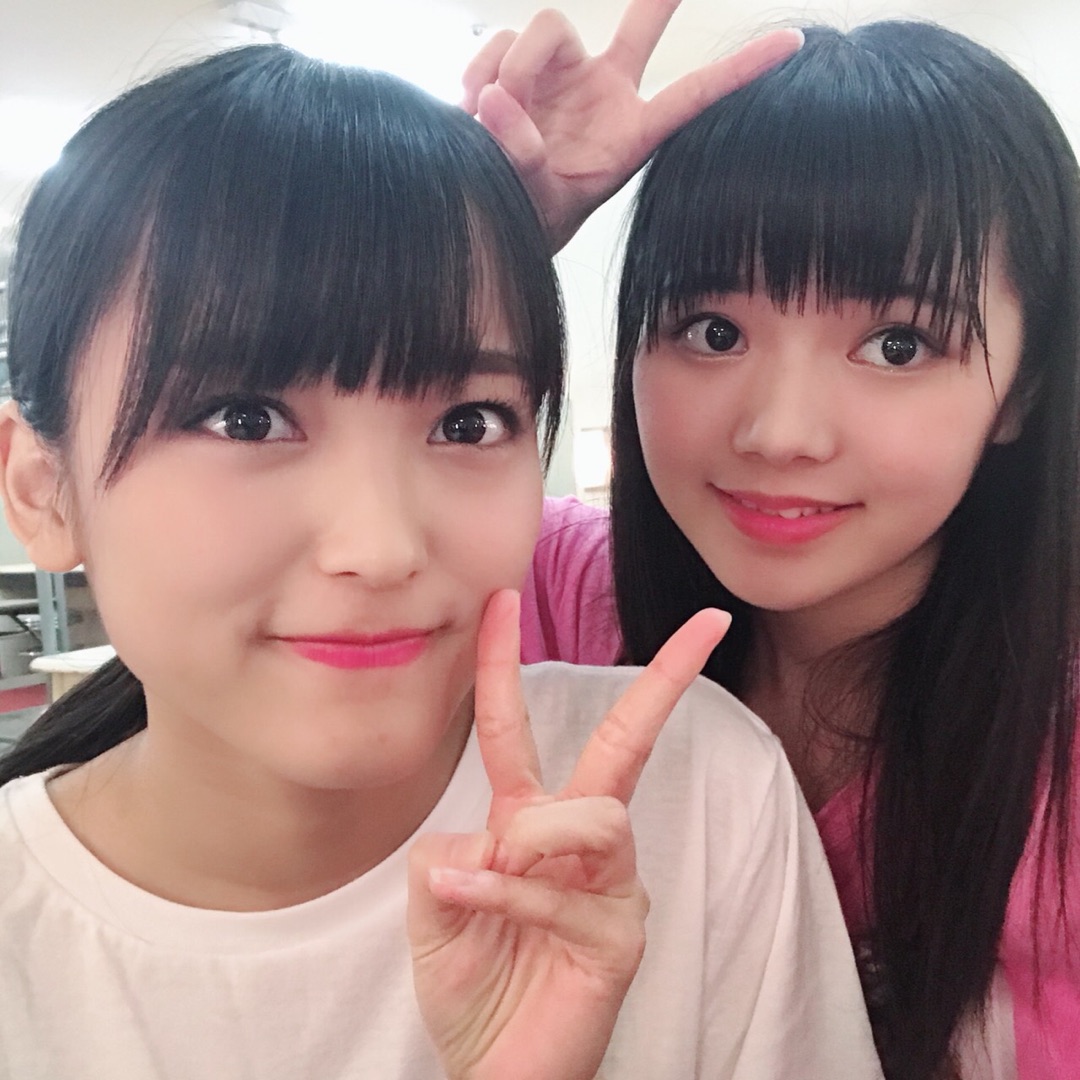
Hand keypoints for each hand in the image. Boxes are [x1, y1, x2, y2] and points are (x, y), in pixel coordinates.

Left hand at [408, 588, 729, 1079]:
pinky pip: (560, 891)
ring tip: (483, 881)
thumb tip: (500, 832)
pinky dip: (504, 891)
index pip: (520, 729)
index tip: (501, 598)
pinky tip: (467, 897)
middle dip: (665, 679)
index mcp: (530, 822)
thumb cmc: (472, 981)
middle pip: (626, 743)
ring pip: (592, 814)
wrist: (492, 1070)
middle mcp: (580, 843)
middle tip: (706, 625)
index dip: (504, 662)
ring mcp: (611, 886)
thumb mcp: (436, 904)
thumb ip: (451, 851)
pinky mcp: (619, 937)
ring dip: (528, 839)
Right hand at [462, 1, 801, 250]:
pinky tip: (473, 108)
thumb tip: (496, 100)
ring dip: (512, 67)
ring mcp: (564, 76)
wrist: (493, 212)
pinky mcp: (521, 68)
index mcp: (631, 133)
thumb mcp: (537, 203)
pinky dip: (481, 71)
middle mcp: (604, 92)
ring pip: (547, 28)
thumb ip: (522, 157)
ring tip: (488, 115)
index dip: (741, 68)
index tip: (793, 41)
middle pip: (641, 26)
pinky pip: (501, 45)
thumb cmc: (533, 219)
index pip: (693, 94)